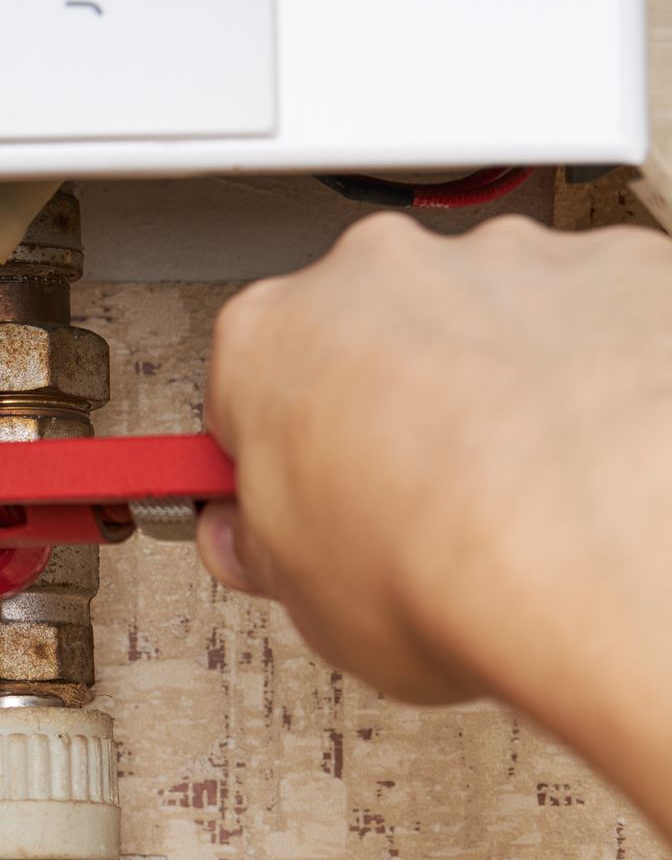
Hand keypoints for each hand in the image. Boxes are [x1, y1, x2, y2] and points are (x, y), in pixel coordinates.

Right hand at [198, 212, 671, 707]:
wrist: (605, 559)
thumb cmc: (450, 566)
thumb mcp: (299, 595)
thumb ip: (264, 544)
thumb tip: (256, 541)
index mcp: (270, 336)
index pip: (241, 382)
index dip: (264, 447)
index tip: (282, 482)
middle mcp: (380, 275)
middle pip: (361, 330)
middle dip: (376, 401)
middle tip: (400, 499)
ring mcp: (502, 264)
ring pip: (481, 314)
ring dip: (488, 380)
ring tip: (510, 488)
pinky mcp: (617, 270)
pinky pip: (590, 315)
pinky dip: (589, 373)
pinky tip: (585, 454)